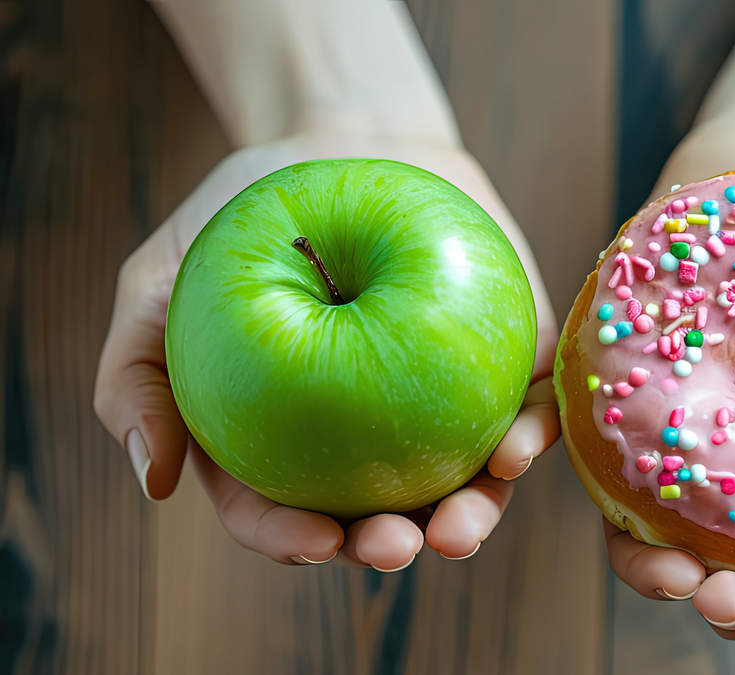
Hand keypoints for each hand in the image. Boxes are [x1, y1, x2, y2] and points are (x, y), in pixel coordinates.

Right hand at [94, 132, 558, 568]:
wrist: (342, 137)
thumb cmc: (239, 216)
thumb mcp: (160, 282)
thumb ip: (137, 375)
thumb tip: (156, 482)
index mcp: (285, 437)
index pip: (282, 507)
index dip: (296, 538)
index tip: (318, 539)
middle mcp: (368, 433)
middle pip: (380, 511)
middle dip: (391, 544)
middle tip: (399, 545)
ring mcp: (444, 400)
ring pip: (464, 479)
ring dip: (472, 515)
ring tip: (464, 525)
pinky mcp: (508, 357)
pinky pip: (527, 405)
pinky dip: (529, 434)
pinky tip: (517, 447)